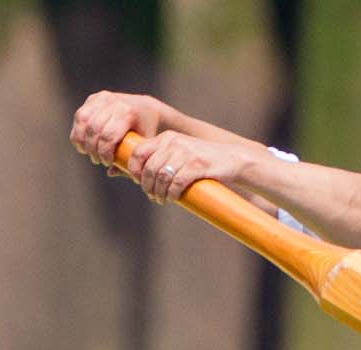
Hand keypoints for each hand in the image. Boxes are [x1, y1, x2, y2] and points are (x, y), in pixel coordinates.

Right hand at [70, 92, 164, 167]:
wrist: (146, 108)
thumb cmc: (146, 131)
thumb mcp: (144, 145)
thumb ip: (130, 160)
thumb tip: (110, 172)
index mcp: (128, 113)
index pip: (109, 135)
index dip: (104, 152)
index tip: (106, 163)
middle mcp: (114, 102)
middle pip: (94, 129)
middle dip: (93, 148)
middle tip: (97, 160)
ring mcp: (103, 98)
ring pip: (84, 120)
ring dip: (82, 140)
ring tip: (87, 153)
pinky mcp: (94, 98)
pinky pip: (80, 115)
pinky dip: (78, 130)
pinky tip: (80, 143)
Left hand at [124, 131, 248, 203]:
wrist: (233, 158)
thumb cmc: (203, 160)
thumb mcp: (180, 153)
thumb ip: (160, 158)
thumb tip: (128, 174)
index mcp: (166, 138)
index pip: (139, 152)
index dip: (134, 169)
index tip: (139, 182)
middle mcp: (174, 142)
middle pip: (150, 167)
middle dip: (147, 185)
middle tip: (151, 196)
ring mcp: (186, 153)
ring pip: (162, 176)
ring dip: (159, 192)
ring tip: (161, 200)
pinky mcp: (198, 165)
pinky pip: (177, 182)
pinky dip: (172, 193)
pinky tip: (172, 198)